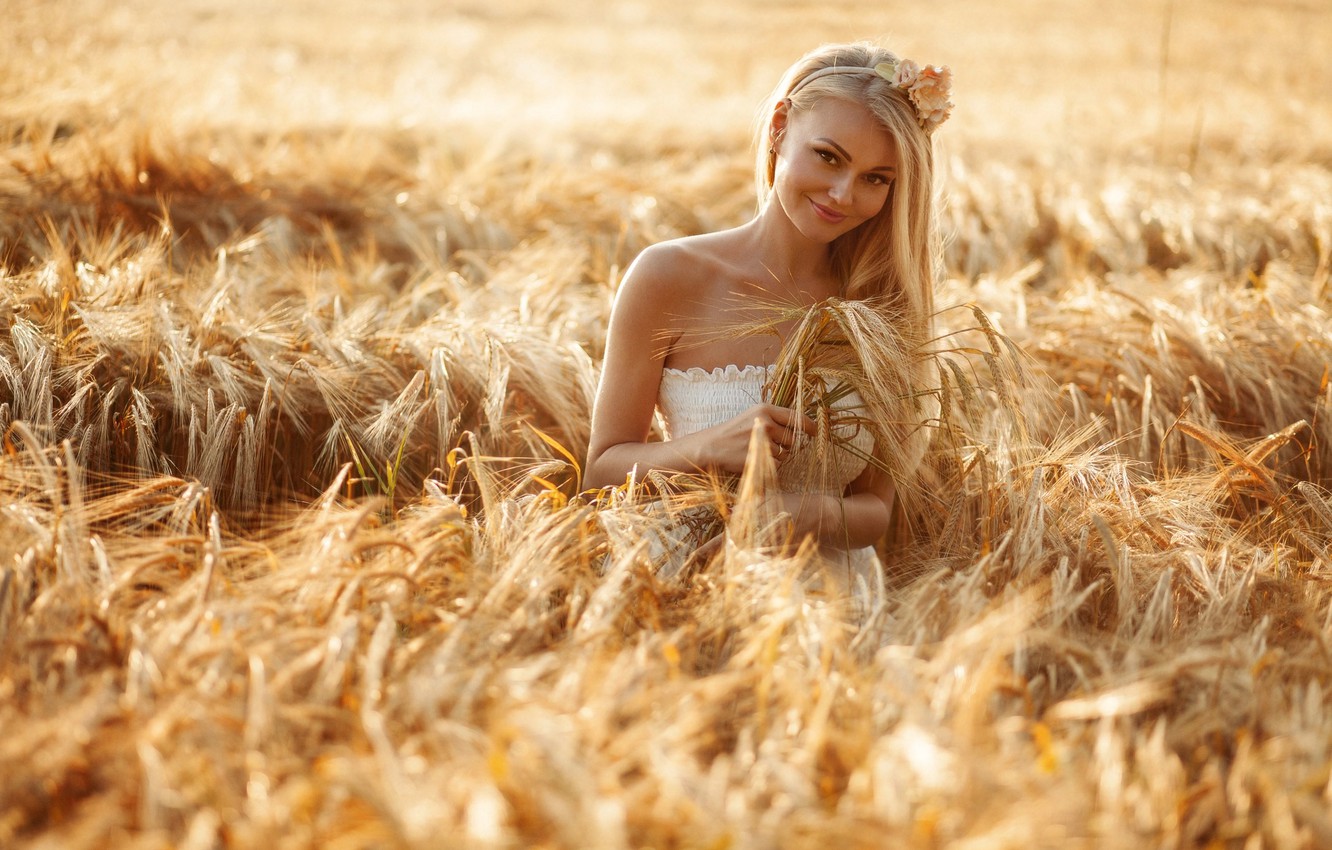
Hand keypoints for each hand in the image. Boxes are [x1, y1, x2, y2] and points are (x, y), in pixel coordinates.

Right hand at [695, 403, 815, 473]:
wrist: (711, 447)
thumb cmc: (732, 433)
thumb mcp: (751, 417)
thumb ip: (773, 419)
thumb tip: (799, 429)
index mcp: (764, 409)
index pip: (795, 417)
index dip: (808, 426)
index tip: (815, 431)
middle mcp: (766, 422)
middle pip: (792, 438)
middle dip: (786, 444)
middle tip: (768, 445)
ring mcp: (763, 440)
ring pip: (785, 453)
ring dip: (777, 456)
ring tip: (758, 451)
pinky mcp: (760, 457)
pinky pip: (777, 465)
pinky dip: (770, 466)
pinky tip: (755, 459)